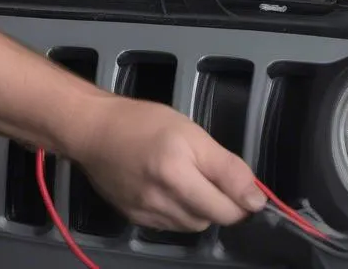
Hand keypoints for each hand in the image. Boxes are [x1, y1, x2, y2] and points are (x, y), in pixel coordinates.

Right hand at [70, 96, 266, 230]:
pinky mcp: (135, 220)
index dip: (242, 198)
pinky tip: (169, 189)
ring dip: (200, 208)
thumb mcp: (191, 131)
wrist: (92, 130)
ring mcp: (147, 214)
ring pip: (193, 225)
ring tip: (188, 179)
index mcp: (178, 173)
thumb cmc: (142, 121)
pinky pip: (171, 225)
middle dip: (222, 203)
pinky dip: (179, 212)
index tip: (242, 185)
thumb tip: (256, 199)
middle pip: (212, 219)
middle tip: (211, 175)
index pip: (229, 208)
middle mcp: (163, 199)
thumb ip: (226, 167)